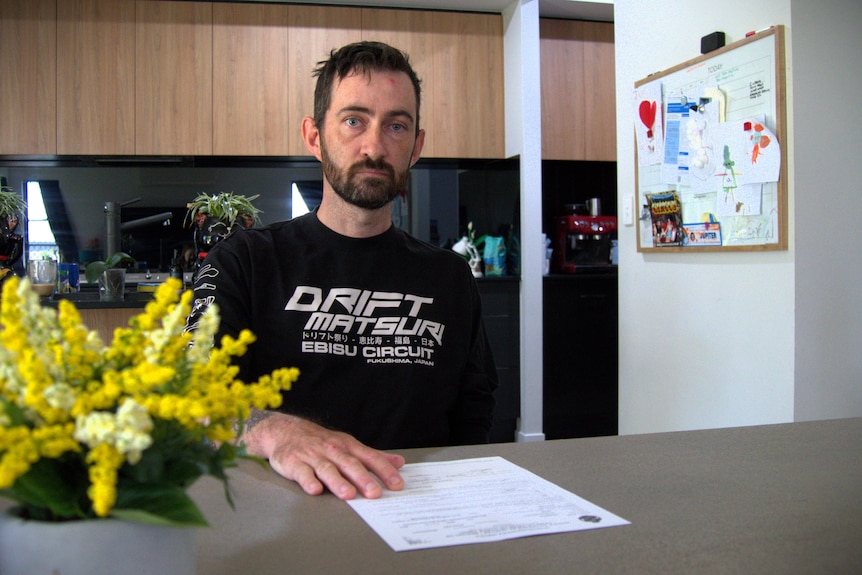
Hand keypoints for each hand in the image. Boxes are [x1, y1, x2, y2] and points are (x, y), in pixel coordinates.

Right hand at [242, 411, 404, 499]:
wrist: (285, 431)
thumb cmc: (321, 442)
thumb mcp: (349, 445)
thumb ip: (372, 456)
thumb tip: (399, 462)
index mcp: (348, 447)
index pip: (370, 458)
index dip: (384, 470)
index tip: (397, 484)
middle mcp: (332, 451)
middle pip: (350, 464)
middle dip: (363, 478)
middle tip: (375, 493)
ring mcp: (313, 457)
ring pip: (327, 469)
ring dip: (338, 482)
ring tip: (348, 494)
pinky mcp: (294, 464)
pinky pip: (302, 473)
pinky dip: (308, 481)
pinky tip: (315, 490)